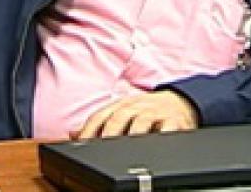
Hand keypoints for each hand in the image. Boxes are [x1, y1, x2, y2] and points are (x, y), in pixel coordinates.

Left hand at [74, 91, 198, 139]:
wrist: (179, 101)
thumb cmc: (145, 110)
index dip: (89, 130)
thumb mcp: (121, 112)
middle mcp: (135, 107)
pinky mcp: (174, 120)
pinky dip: (162, 134)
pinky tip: (156, 144)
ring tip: (125, 149)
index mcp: (119, 105)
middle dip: (108, 133)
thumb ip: (98, 124)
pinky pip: (168, 127)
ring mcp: (154, 112)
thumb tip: (72, 134)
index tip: (81, 144)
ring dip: (132, 134)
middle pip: (118, 118)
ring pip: (141, 122)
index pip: (100, 116)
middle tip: (101, 148)